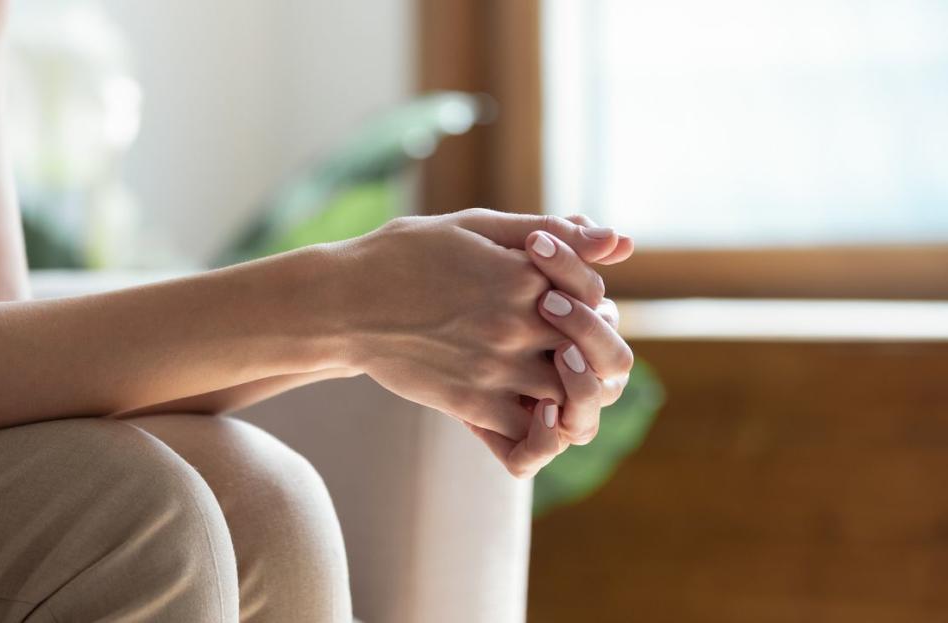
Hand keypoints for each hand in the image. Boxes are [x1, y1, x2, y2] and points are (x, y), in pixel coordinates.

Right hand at [334, 208, 625, 440]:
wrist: (342, 304)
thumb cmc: (406, 254)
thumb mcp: (476, 227)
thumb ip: (550, 233)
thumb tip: (620, 240)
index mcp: (523, 273)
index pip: (594, 292)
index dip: (587, 294)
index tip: (561, 294)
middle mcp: (518, 323)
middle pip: (594, 347)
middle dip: (591, 343)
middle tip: (566, 340)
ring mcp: (496, 368)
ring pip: (573, 393)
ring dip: (574, 386)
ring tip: (550, 371)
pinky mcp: (472, 404)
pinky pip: (532, 432)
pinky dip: (544, 426)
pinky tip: (530, 404)